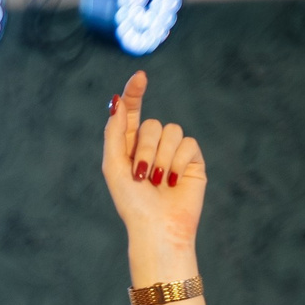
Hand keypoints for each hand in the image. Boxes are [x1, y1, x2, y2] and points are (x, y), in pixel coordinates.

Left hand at [101, 71, 204, 265]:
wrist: (157, 227)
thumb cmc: (132, 203)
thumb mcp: (113, 167)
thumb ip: (114, 134)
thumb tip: (117, 104)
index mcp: (128, 146)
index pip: (132, 111)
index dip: (135, 93)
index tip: (139, 76)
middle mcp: (151, 146)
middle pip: (152, 123)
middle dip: (145, 148)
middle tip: (141, 175)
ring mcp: (173, 152)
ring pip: (171, 130)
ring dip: (160, 157)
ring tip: (156, 181)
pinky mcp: (192, 160)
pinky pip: (188, 143)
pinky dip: (177, 162)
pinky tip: (172, 181)